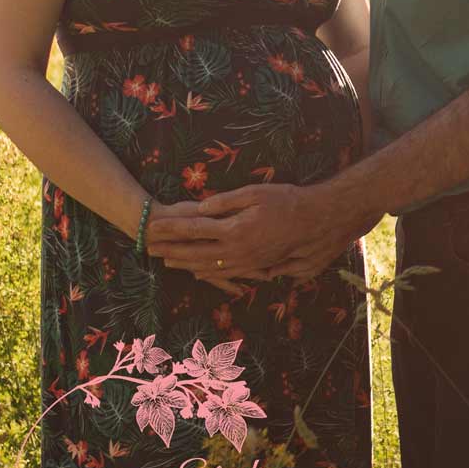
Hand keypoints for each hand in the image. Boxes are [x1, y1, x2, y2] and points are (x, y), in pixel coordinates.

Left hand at [146, 183, 350, 282]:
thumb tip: (200, 209)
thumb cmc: (288, 201)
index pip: (193, 229)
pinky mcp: (257, 266)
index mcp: (234, 230)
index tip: (152, 227)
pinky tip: (198, 273)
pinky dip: (208, 273)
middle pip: (195, 251)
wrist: (319, 222)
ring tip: (166, 261)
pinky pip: (227, 274)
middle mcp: (237, 250)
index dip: (171, 229)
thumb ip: (225, 202)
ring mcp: (247, 261)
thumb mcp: (255, 193)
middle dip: (171, 249)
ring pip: (208, 266)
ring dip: (186, 263)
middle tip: (149, 248)